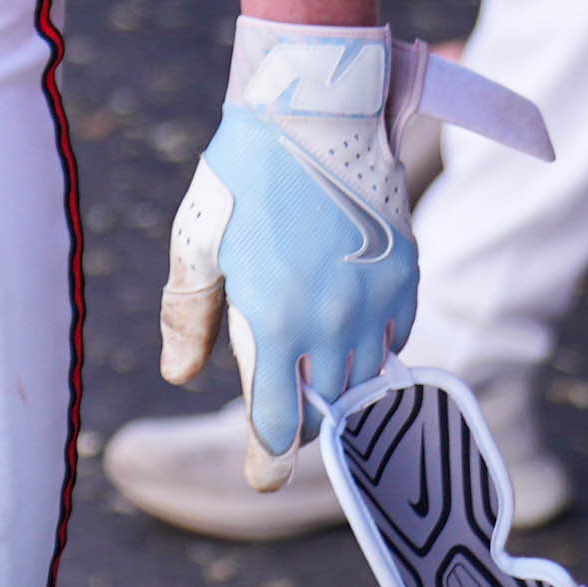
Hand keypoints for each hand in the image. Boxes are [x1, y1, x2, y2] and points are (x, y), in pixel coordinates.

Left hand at [164, 18, 415, 481]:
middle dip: (301, 413)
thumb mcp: (197, 245)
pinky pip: (397, 334)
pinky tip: (348, 321)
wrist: (313, 110)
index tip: (259, 476)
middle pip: (325, 407)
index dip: (265, 460)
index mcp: (274, 325)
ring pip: (365, 375)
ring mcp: (377, 302)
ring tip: (313, 359)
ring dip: (339, 379)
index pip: (276, 424)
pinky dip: (374, 341)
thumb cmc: (241, 175)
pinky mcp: (406, 273)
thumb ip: (188, 316)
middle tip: (278, 399)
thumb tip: (181, 374)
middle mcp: (333, 325)